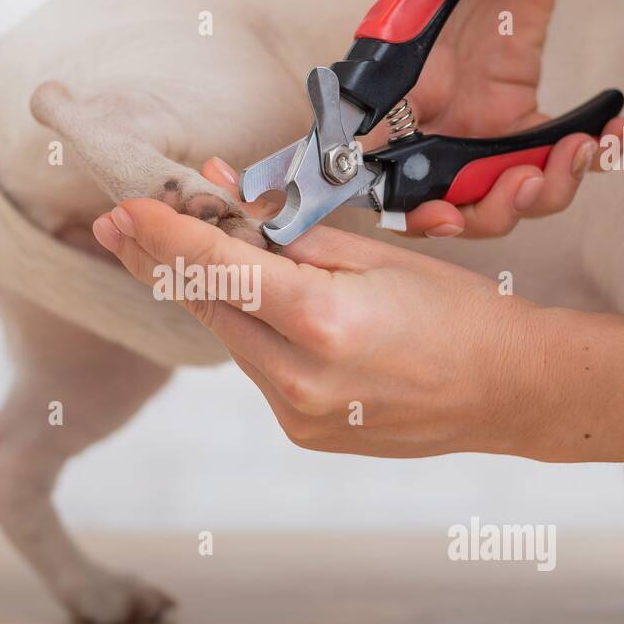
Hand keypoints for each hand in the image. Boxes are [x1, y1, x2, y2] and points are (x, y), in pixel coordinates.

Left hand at [92, 196, 549, 457]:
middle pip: (206, 307)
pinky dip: (245, 328)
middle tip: (114, 222)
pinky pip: (257, 367)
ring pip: (229, 338)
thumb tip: (220, 191)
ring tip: (162, 249)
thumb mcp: (375, 256)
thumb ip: (286, 230)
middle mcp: (298, 380)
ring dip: (200, 292)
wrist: (509, 392)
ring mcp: (297, 416)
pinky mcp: (302, 432)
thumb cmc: (457, 314)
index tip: (126, 204)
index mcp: (320, 324)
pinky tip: (242, 298)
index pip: (217, 268)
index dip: (163, 232)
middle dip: (157, 261)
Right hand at [378, 0, 623, 237]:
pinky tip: (618, 129)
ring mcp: (474, 121)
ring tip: (587, 146)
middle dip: (487, 210)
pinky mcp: (519, 114)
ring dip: (545, 191)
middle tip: (531, 182)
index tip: (445, 211)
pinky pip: (550, 158)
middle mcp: (427, 114)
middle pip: (443, 199)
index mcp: (389, 81)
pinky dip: (590, 159)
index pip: (375, 164)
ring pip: (498, 194)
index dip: (403, 203)